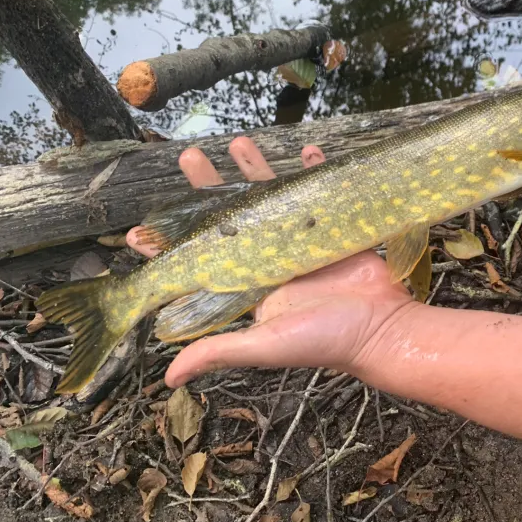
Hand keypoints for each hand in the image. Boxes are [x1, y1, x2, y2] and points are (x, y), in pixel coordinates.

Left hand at [126, 137, 415, 387]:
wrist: (381, 329)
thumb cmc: (323, 341)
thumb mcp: (265, 346)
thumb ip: (218, 352)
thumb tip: (168, 380)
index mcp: (250, 285)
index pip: (201, 261)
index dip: (170, 246)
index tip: (140, 231)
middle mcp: (271, 259)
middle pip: (232, 215)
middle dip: (208, 186)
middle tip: (189, 157)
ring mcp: (302, 240)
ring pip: (272, 196)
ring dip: (256, 168)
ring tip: (239, 141)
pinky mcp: (334, 227)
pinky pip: (321, 191)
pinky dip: (315, 171)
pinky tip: (308, 151)